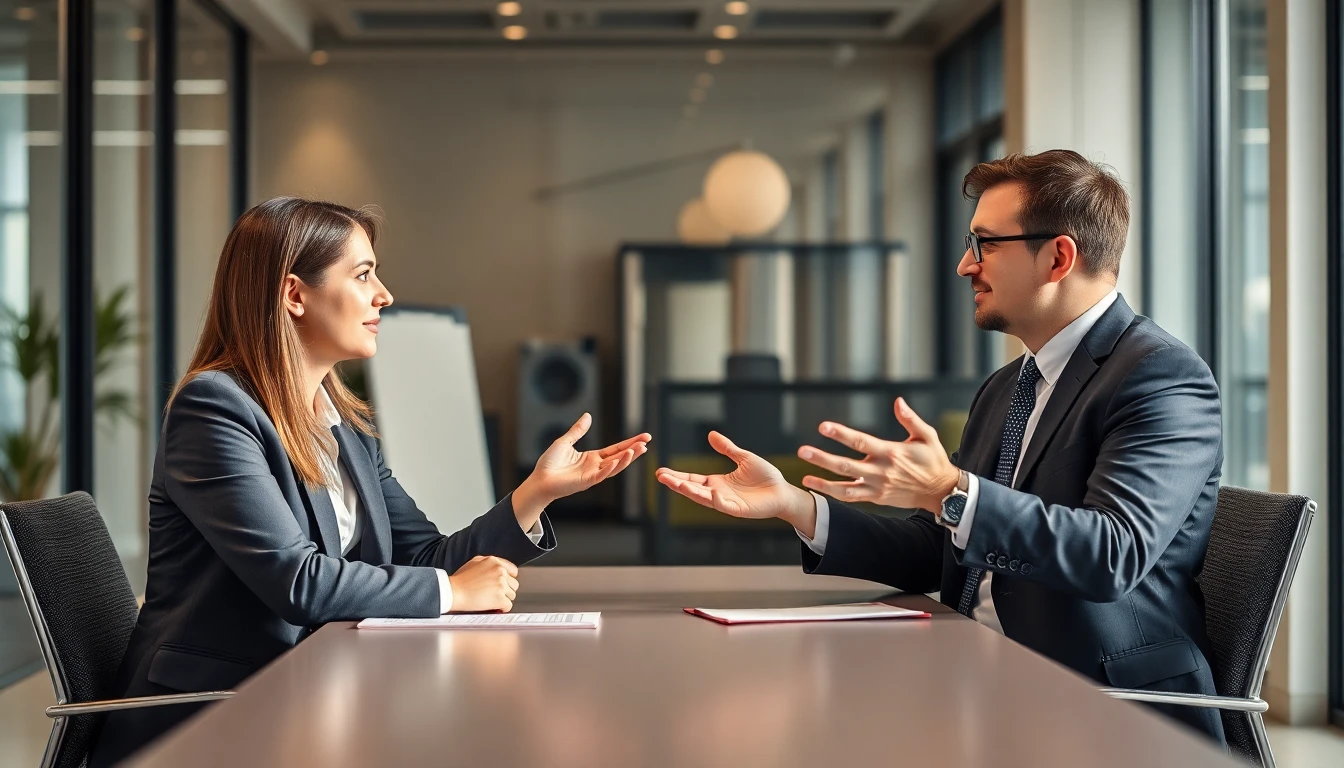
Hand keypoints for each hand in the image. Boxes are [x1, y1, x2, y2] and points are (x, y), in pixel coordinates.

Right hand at [448, 556, 519, 612]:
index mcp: (494, 561)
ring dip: (504, 599)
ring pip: (512, 595)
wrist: (453, 591)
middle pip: (514, 584)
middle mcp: (500, 571)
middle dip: (506, 590)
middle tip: (495, 594)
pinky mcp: (500, 598)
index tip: (504, 584)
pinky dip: (502, 608)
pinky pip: (508, 606)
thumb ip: (488, 563)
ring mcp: (501, 584)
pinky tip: (494, 607)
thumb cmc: (459, 580)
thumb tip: (497, 568)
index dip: (508, 579)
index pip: (513, 570)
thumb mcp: (474, 562)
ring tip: (492, 600)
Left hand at [514, 414, 650, 524]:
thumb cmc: (549, 464)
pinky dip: (611, 468)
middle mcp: (596, 467)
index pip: (616, 449)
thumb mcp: (565, 442)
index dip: (630, 443)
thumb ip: (578, 431)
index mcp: (593, 458)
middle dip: (634, 450)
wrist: (539, 480)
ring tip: (639, 449)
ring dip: (627, 459)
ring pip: (614, 467)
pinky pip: (602, 475)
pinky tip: (620, 460)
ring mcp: (593, 475)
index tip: (644, 437)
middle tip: (647, 441)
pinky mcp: (586, 482)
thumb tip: (588, 416)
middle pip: (620, 457)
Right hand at [655, 431, 816, 534]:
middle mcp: (718, 493)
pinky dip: (717, 500)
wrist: (783, 492)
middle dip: (676, 484)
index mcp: (717, 482)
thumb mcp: (744, 458)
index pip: (693, 479)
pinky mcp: (738, 510)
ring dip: (690, 492)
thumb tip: (710, 434)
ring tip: (676, 484)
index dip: (678, 476)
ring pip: (704, 498)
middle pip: (693, 489)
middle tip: (660, 477)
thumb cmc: (766, 477)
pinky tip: (710, 492)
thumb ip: (727, 448)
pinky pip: (724, 506)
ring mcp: (727, 503)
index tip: (661, 472)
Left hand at [797, 398, 959, 512]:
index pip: (860, 442)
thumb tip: (898, 401)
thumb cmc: (934, 460)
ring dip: (824, 482)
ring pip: (845, 486)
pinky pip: (852, 497)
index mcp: (890, 452)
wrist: (941, 491)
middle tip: (803, 451)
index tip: (823, 427)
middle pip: (846, 465)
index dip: (841, 434)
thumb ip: (910, 419)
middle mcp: (881, 471)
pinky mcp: (877, 498)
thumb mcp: (927, 436)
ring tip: (805, 476)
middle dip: (823, 458)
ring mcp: (877, 487)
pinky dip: (834, 494)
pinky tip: (819, 488)